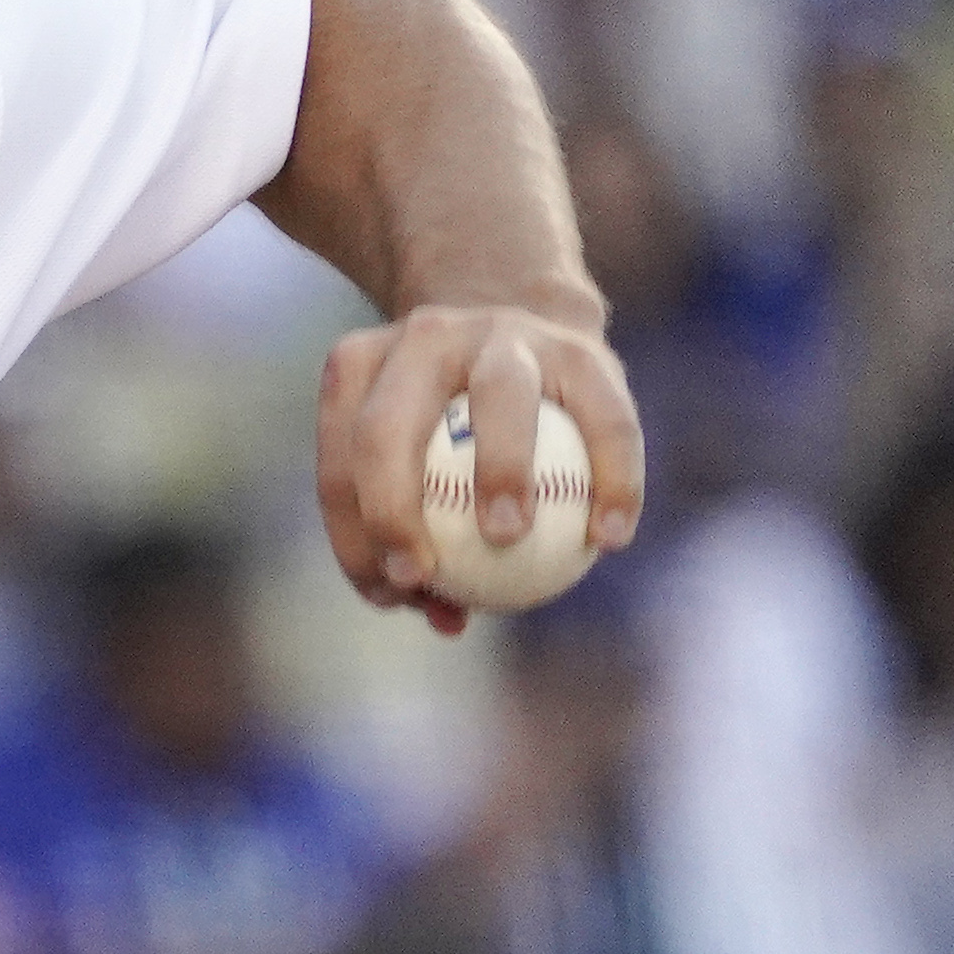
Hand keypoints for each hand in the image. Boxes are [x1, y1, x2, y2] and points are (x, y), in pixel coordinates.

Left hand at [311, 301, 645, 635]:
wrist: (532, 332)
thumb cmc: (460, 426)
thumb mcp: (422, 459)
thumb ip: (425, 535)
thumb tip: (445, 621)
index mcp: (363, 365)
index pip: (341, 456)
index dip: (352, 530)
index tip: (387, 591)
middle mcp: (423, 338)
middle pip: (388, 424)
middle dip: (391, 504)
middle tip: (423, 575)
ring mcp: (503, 333)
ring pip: (500, 397)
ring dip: (500, 470)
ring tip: (508, 537)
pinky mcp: (583, 348)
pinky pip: (605, 418)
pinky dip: (612, 478)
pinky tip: (609, 539)